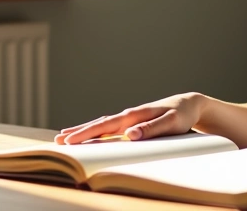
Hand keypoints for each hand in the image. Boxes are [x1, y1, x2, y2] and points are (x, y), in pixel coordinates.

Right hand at [55, 92, 206, 144]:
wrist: (188, 105)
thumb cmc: (181, 115)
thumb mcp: (170, 123)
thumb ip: (151, 129)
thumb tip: (130, 135)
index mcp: (134, 115)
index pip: (105, 126)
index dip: (87, 133)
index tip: (70, 140)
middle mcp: (128, 115)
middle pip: (98, 125)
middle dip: (78, 132)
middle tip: (58, 141)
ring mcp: (129, 118)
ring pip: (101, 124)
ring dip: (83, 130)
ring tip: (64, 136)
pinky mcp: (132, 121)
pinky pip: (109, 127)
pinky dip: (95, 130)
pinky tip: (88, 134)